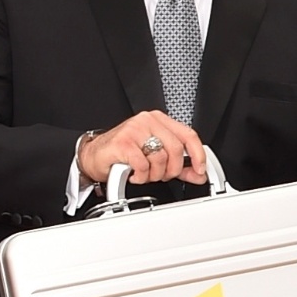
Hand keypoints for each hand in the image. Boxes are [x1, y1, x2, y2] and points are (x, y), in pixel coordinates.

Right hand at [78, 110, 209, 187]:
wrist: (95, 155)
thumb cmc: (125, 153)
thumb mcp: (156, 158)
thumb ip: (179, 166)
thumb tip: (199, 175)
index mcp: (160, 121)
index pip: (188, 135)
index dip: (198, 155)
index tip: (201, 170)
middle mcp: (148, 121)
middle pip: (175, 149)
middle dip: (172, 170)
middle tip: (161, 175)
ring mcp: (135, 129)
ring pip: (160, 158)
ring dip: (155, 175)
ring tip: (145, 174)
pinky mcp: (123, 142)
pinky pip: (143, 164)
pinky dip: (141, 176)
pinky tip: (134, 174)